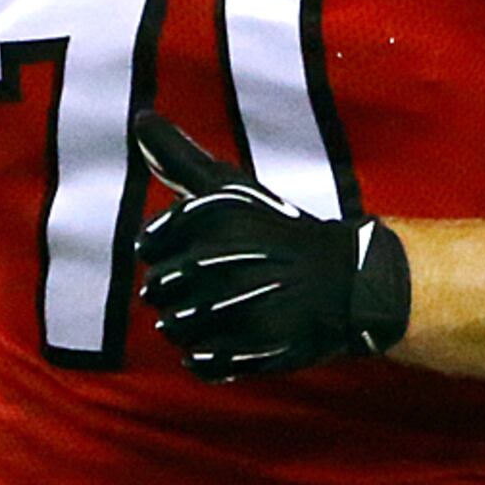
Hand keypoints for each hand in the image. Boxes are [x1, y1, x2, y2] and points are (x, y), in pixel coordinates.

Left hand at [129, 114, 411, 380]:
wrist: (344, 280)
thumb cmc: (276, 229)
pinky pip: (200, 364)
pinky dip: (205, 359)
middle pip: (156, 290)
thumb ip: (179, 157)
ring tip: (216, 311)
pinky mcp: (256, 350)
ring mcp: (240, 310)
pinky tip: (224, 341)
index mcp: (213, 221)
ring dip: (186, 326)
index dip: (162, 250)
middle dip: (173, 290)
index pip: (148, 245)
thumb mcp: (229, 187)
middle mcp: (223, 263)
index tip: (190, 249)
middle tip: (207, 284)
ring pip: (172, 330)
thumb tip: (140, 119)